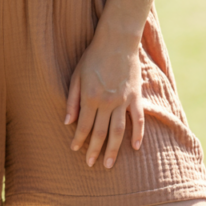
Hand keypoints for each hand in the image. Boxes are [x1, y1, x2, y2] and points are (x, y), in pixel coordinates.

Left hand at [64, 29, 144, 168]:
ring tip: (108, 164)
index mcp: (90, 97)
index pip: (83, 126)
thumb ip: (72, 100)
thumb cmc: (93, 57)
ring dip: (113, 150)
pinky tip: (135, 147)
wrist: (117, 41)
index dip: (78, 140)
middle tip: (91, 164)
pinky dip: (138, 134)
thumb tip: (67, 122)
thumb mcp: (76, 75)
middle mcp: (106, 102)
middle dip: (94, 151)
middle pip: (100, 133)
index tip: (74, 150)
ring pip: (118, 131)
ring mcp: (123, 100)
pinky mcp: (135, 97)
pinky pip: (138, 119)